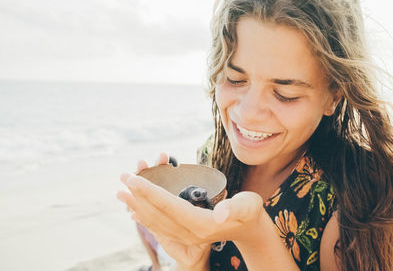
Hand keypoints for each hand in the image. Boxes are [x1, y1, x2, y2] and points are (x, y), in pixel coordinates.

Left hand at [117, 154, 266, 264]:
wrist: (250, 229)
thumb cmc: (250, 212)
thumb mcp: (249, 206)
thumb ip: (237, 208)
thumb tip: (221, 213)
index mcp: (203, 224)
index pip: (171, 207)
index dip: (152, 193)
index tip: (135, 179)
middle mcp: (191, 233)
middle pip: (158, 214)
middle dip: (138, 196)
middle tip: (122, 177)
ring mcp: (187, 236)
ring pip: (156, 221)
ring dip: (137, 205)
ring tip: (121, 191)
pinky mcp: (185, 234)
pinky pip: (160, 226)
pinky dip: (145, 217)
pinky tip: (133, 210)